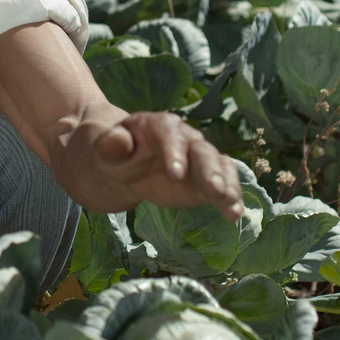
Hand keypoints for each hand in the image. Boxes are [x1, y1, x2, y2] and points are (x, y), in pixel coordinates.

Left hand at [80, 112, 242, 218]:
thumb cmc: (117, 154)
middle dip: (209, 170)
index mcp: (160, 126)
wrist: (127, 163)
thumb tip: (119, 140)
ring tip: (230, 203)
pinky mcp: (207, 179)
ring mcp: (200, 158)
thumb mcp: (106, 149)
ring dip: (226, 184)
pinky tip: (233, 214)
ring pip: (219, 166)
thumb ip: (111, 145)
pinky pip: (224, 183)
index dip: (174, 152)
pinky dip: (231, 197)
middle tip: (213, 189)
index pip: (170, 134)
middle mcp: (186, 138)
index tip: (175, 174)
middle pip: (201, 151)